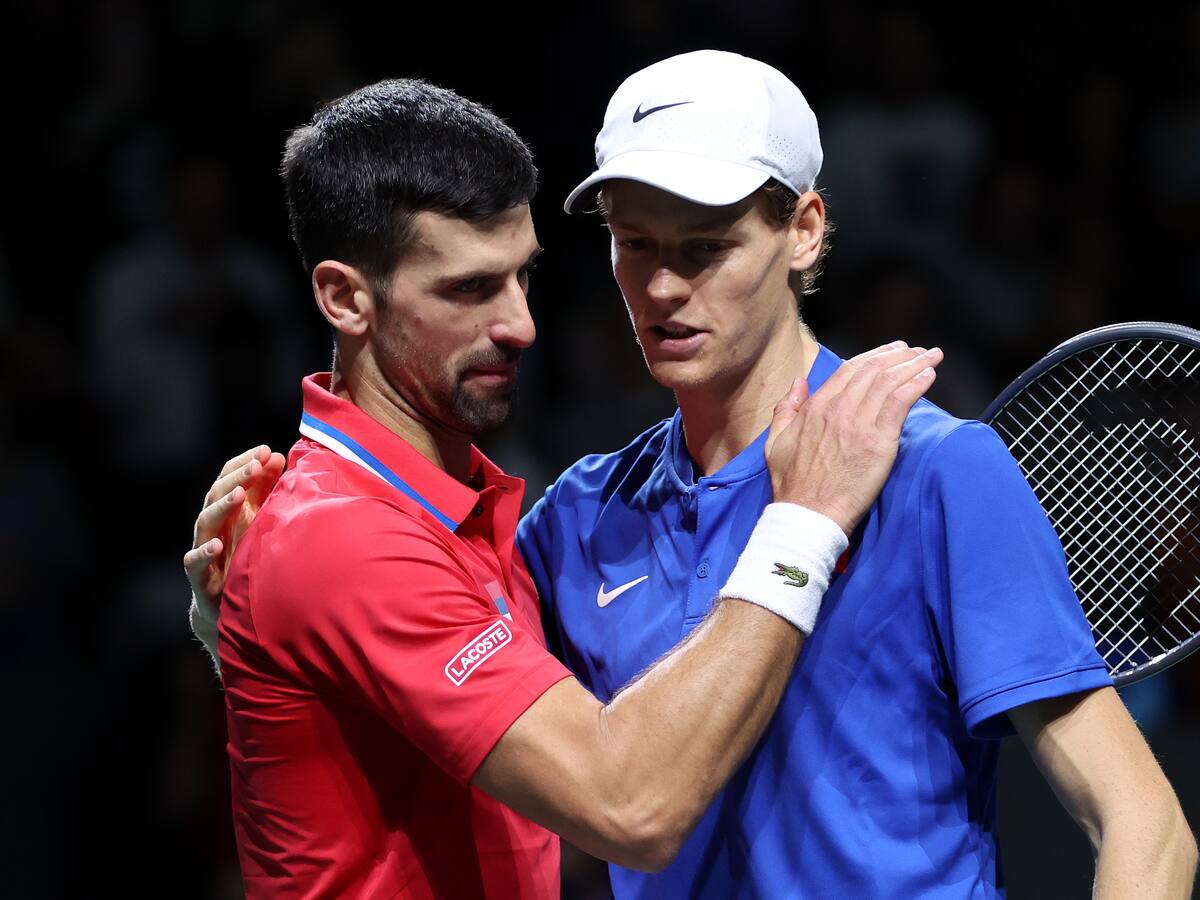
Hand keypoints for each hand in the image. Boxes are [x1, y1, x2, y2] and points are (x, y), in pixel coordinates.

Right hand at [183, 445, 285, 617]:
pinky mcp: (200, 577)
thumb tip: (275, 456)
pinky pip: (194, 562)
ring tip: (239, 493)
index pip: (229, 478)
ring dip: (222, 505)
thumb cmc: (244, 555)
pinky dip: (203, 552)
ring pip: (206, 521)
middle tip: (256, 465)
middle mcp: (213, 526)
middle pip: (217, 494)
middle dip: (237, 477)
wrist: (227, 606)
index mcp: (227, 510)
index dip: (244, 463)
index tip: (264, 451)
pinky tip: (216, 545)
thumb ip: (265, 489)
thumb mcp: (257, 519)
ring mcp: (204, 549)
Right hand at [765, 342, 941, 535]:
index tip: (890, 351)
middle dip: (898, 354)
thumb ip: (786, 408)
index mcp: (816, 407)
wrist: (808, 513)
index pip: (850, 370)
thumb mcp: (775, 441)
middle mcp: (839, 409)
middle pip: (873, 369)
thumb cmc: (792, 484)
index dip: (873, 355)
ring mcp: (860, 424)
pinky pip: (901, 403)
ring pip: (890, 381)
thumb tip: (798, 383)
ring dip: (914, 364)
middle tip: (916, 350)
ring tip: (930, 356)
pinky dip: (916, 385)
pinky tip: (928, 376)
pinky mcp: (879, 442)